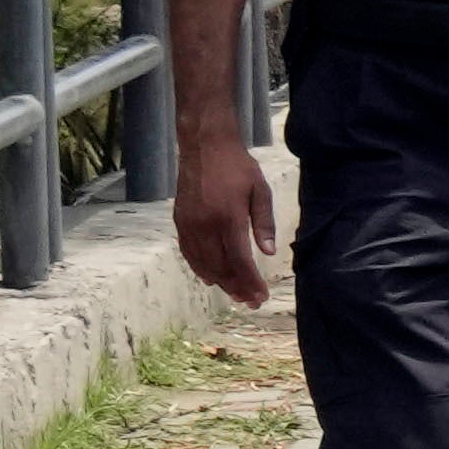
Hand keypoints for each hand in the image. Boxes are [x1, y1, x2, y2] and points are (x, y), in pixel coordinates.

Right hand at [177, 142, 272, 308]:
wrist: (204, 147)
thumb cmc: (238, 167)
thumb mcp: (260, 191)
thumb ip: (264, 223)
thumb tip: (268, 253)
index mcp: (228, 219)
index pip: (240, 261)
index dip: (250, 282)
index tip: (260, 296)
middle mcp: (205, 226)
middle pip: (220, 267)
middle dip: (236, 287)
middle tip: (250, 301)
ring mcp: (189, 224)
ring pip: (202, 263)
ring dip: (219, 281)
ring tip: (234, 293)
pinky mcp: (179, 221)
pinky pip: (188, 252)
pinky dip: (199, 268)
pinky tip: (211, 277)